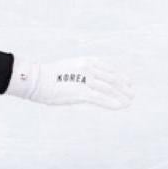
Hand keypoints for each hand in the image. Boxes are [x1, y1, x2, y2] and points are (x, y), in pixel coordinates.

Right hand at [5, 57, 131, 108]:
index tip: (128, 83)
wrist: (35, 78)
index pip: (110, 69)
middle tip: (132, 94)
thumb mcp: (71, 69)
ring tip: (129, 102)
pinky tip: (119, 107)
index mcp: (87, 61)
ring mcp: (85, 79)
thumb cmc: (50, 76)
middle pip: (113, 79)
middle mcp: (89, 68)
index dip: (121, 77)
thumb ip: (84, 73)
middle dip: (124, 88)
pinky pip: (100, 98)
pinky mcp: (80, 92)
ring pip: (109, 89)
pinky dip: (111, 103)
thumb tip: (93, 81)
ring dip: (121, 96)